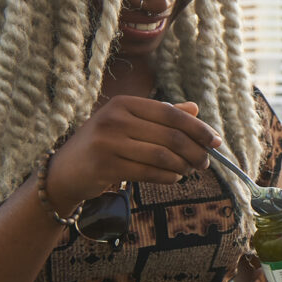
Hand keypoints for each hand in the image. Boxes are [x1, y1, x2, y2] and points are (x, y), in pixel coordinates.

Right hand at [46, 98, 216, 212]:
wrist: (64, 171)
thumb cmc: (104, 144)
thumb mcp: (129, 123)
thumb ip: (161, 115)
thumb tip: (196, 109)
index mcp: (123, 103)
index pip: (171, 114)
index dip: (198, 128)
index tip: (216, 141)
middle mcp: (114, 119)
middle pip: (170, 136)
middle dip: (195, 151)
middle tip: (205, 162)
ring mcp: (107, 142)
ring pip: (162, 156)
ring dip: (183, 166)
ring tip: (189, 170)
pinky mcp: (105, 166)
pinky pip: (149, 172)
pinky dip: (168, 177)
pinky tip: (174, 177)